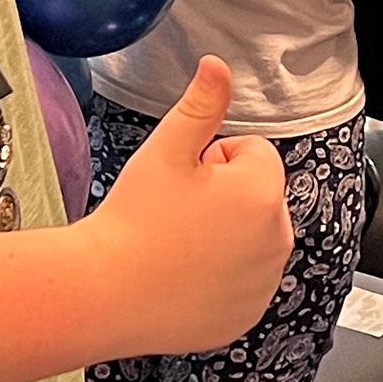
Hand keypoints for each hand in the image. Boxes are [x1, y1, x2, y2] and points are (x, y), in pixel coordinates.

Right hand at [85, 57, 289, 353]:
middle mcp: (277, 240)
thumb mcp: (167, 150)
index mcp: (262, 192)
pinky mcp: (248, 316)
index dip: (214, 158)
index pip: (254, 153)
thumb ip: (201, 104)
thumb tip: (218, 65)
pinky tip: (182, 278)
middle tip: (176, 213)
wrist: (105, 294)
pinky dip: (221, 278)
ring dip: (226, 236)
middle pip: (258, 196)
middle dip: (225, 196)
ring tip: (176, 245)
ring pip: (251, 240)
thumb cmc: (134, 220)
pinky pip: (243, 283)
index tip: (183, 179)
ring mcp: (264, 283)